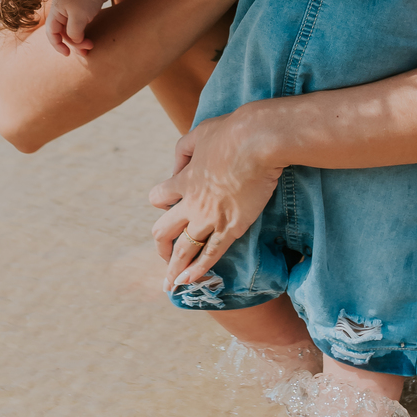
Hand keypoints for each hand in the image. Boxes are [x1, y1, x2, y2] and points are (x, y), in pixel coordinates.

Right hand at [44, 0, 110, 56]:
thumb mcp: (78, 17)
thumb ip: (73, 32)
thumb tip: (75, 41)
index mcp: (56, 11)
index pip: (51, 32)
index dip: (57, 45)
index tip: (68, 54)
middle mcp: (62, 10)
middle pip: (63, 32)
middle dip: (74, 43)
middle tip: (88, 49)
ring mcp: (72, 8)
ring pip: (72, 29)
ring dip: (80, 39)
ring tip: (91, 46)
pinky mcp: (83, 8)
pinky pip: (80, 24)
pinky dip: (84, 32)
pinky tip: (90, 37)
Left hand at [148, 107, 281, 290]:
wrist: (258, 141)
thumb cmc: (231, 132)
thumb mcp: (197, 133)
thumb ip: (182, 151)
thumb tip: (176, 168)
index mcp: (182, 179)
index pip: (158, 198)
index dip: (161, 201)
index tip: (167, 205)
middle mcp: (191, 203)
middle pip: (163, 231)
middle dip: (161, 246)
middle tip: (163, 255)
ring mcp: (210, 218)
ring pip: (184, 250)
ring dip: (174, 268)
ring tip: (170, 284)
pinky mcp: (231, 227)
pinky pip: (210, 254)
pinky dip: (198, 270)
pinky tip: (190, 281)